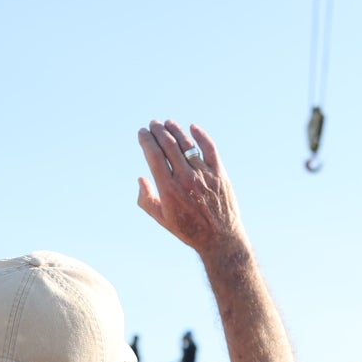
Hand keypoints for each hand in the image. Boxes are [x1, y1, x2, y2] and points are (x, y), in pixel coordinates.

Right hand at [136, 121, 246, 258]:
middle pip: (169, 145)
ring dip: (176, 130)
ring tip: (168, 123)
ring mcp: (204, 175)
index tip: (143, 132)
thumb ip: (146, 199)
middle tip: (154, 124)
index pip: (154, 155)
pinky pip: (210, 148)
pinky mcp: (220, 173)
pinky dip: (201, 136)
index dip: (146, 140)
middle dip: (158, 131)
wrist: (220, 238)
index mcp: (168, 189)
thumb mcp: (161, 218)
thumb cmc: (188, 229)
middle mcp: (185, 178)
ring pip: (187, 144)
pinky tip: (193, 128)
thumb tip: (141, 178)